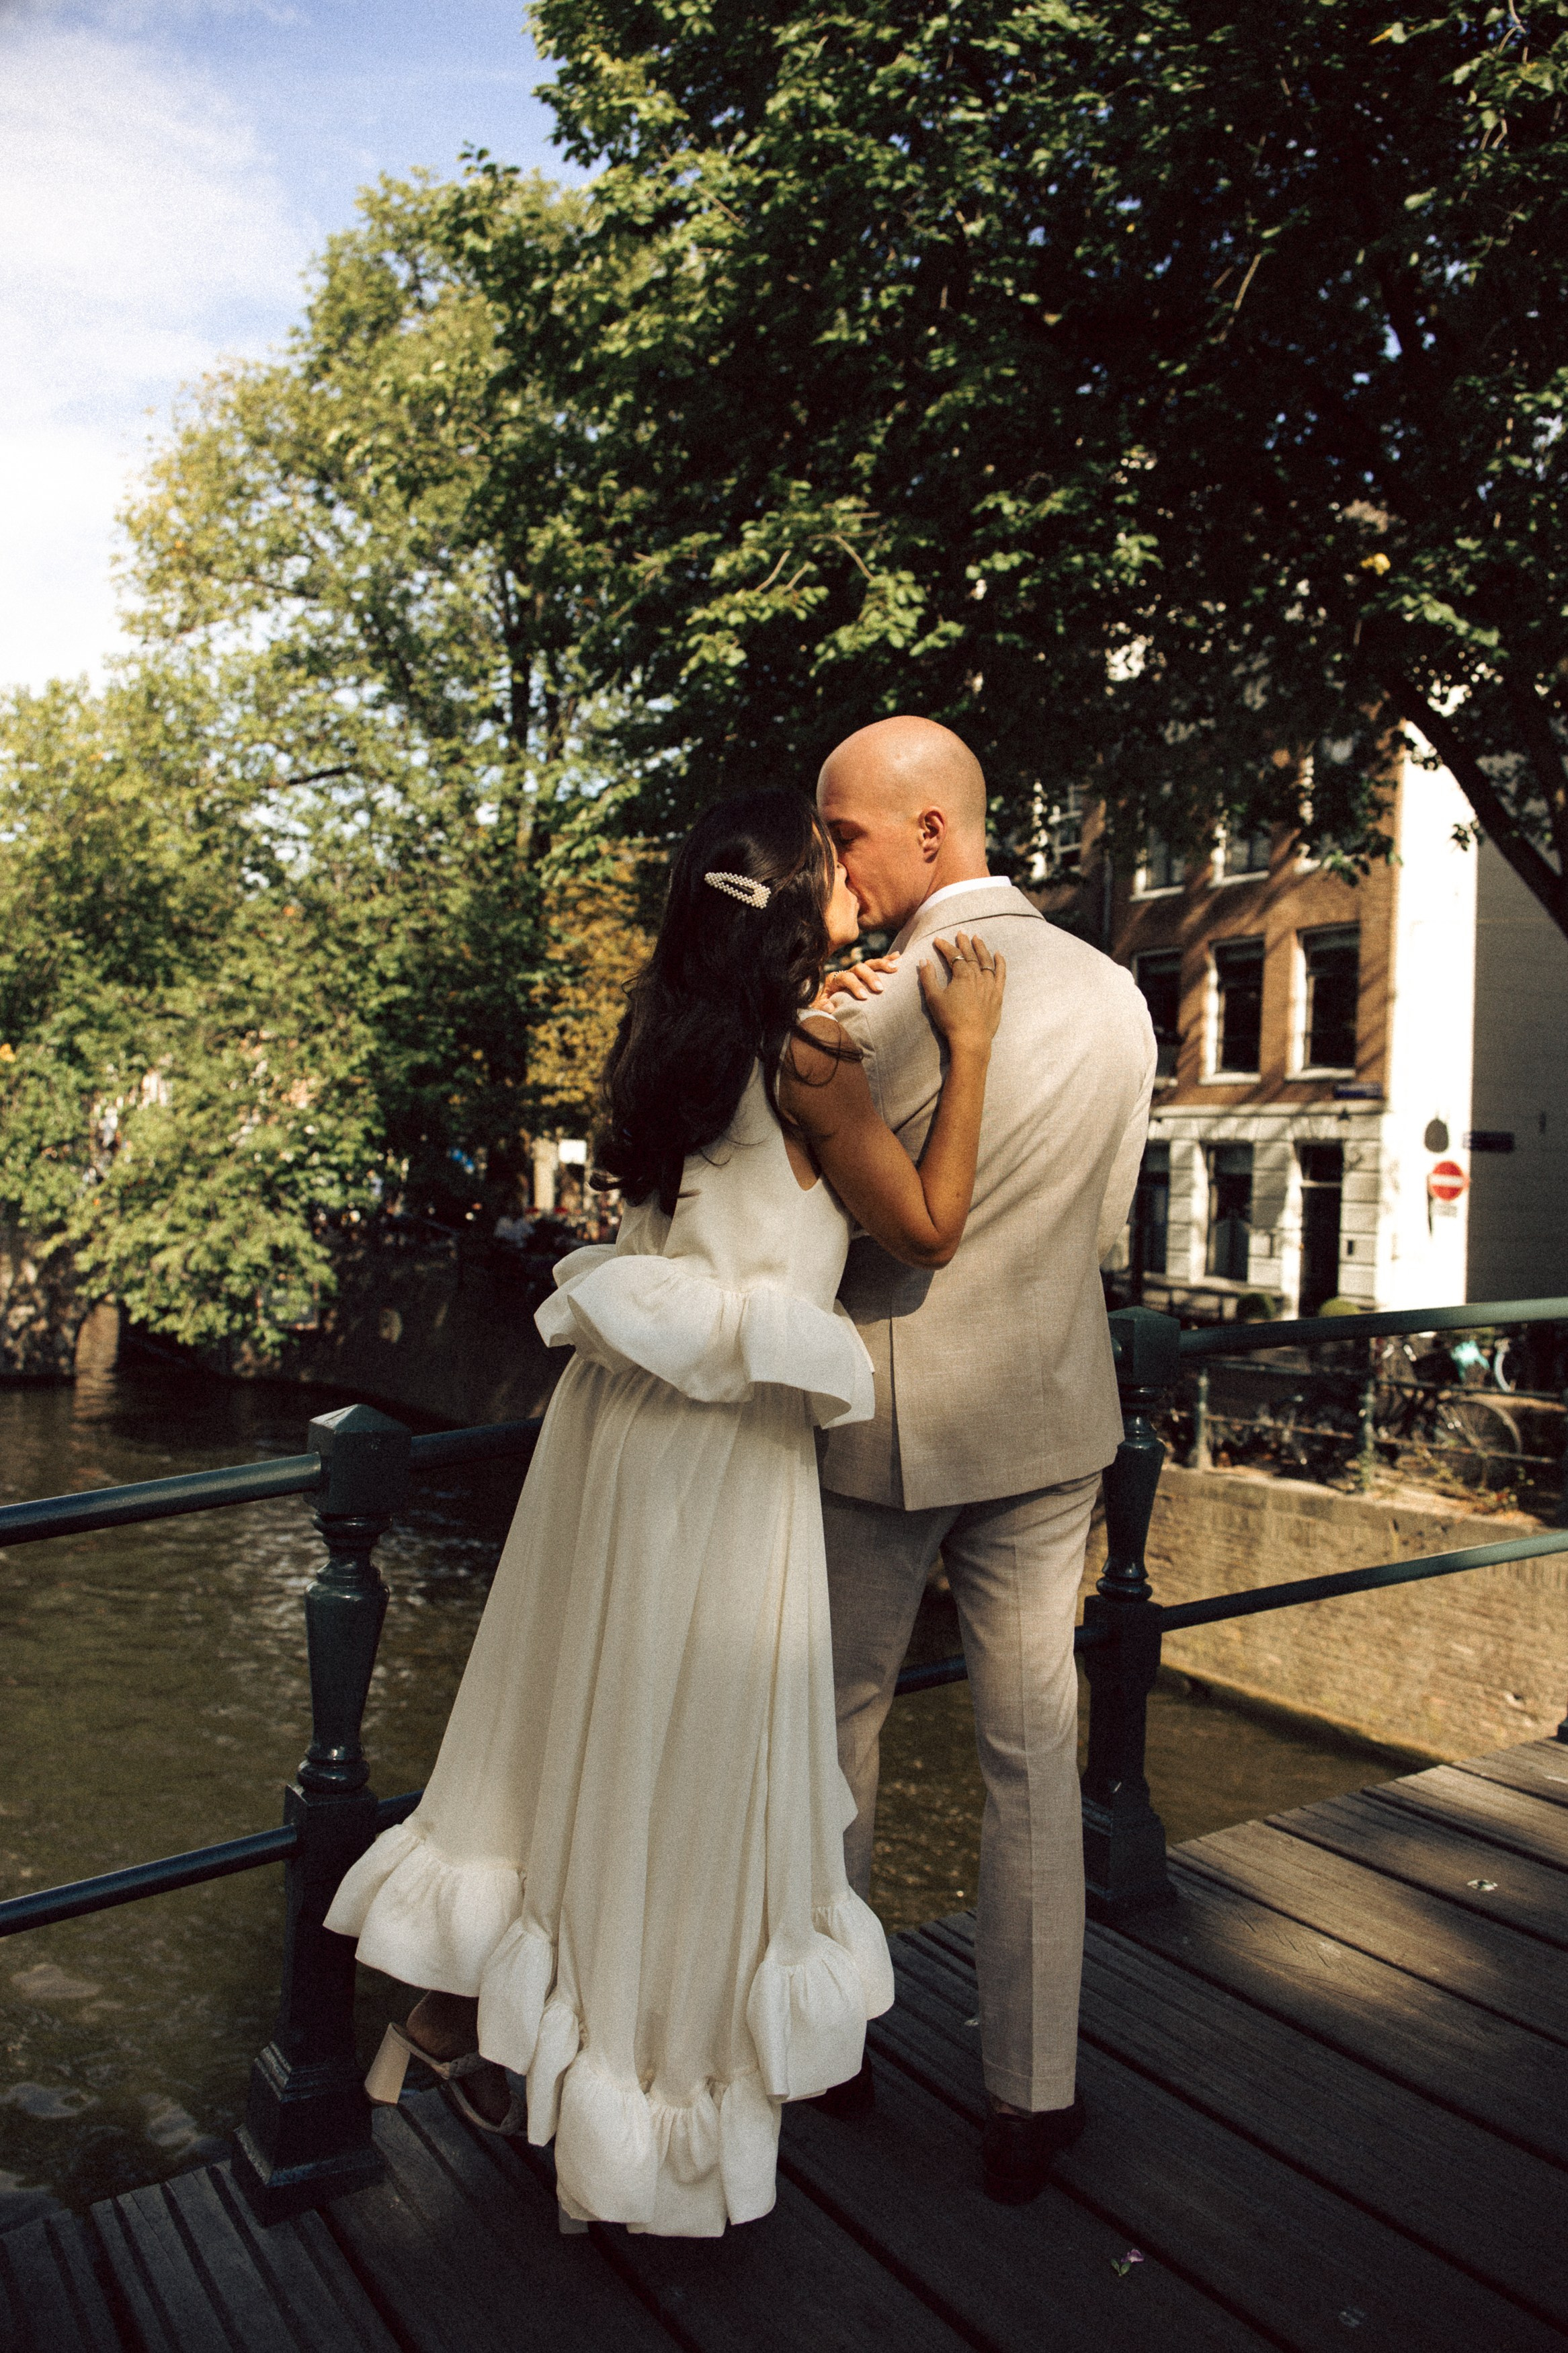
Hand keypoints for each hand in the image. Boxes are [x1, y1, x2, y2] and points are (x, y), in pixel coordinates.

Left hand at [817, 952, 899, 1007]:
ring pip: (870, 964)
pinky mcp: (866, 975)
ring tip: (895, 968)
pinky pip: (877, 965)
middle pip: (859, 968)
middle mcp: (847, 973)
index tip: (864, 997)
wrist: (827, 1005)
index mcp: (834, 980)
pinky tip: (898, 957)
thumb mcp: (819, 1008)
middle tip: (879, 989)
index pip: (845, 978)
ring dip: (882, 965)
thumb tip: (829, 1007)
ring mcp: (857, 973)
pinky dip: (887, 960)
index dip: (854, 985)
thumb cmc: (825, 1008)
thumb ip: (822, 1008)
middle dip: (870, 977)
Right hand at [918, 932, 1004, 1054]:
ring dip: (981, 948)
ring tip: (977, 938)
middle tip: (960, 933)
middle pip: (971, 955)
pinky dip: (1000, 963)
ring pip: (986, 961)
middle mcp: (978, 976)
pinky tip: (998, 955)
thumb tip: (924, 961)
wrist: (971, 1039)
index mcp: (962, 976)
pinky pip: (1001, 974)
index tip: (938, 940)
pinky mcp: (997, 995)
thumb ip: (928, 978)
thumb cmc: (950, 1020)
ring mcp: (990, 985)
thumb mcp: (934, 998)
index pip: (953, 955)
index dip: (945, 946)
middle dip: (964, 943)